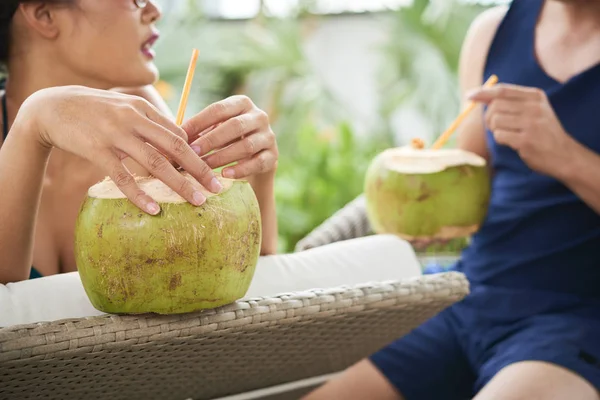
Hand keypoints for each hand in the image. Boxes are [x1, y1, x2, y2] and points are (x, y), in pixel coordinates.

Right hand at [18, 86, 221, 214]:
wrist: (51, 107)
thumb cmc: (94, 111)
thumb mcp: (124, 109)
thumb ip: (148, 124)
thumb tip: (176, 143)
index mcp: (143, 109)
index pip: (178, 134)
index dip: (196, 154)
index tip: (210, 171)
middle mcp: (133, 119)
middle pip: (176, 147)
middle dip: (200, 168)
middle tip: (217, 187)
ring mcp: (115, 134)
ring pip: (155, 162)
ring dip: (179, 184)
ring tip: (196, 201)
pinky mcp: (97, 150)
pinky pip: (123, 176)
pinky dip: (140, 194)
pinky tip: (154, 209)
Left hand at [182, 95, 277, 178]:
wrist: (256, 158)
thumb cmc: (228, 140)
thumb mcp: (215, 130)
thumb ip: (200, 130)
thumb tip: (174, 135)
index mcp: (242, 103)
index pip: (219, 109)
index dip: (199, 122)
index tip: (181, 135)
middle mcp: (259, 116)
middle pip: (235, 126)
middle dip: (211, 140)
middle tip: (192, 152)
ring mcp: (268, 136)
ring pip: (246, 145)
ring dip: (223, 156)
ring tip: (205, 167)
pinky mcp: (273, 156)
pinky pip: (257, 163)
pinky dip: (240, 169)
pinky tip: (225, 175)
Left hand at [468, 83, 574, 177]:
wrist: (563, 155)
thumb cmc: (541, 132)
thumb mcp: (532, 110)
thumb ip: (509, 101)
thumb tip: (478, 94)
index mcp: (535, 96)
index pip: (503, 90)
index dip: (483, 92)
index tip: (469, 96)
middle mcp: (534, 107)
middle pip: (495, 105)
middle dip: (488, 116)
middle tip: (495, 126)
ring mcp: (531, 123)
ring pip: (495, 120)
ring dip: (495, 129)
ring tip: (507, 133)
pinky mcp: (526, 140)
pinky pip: (499, 135)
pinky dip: (500, 139)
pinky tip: (512, 142)